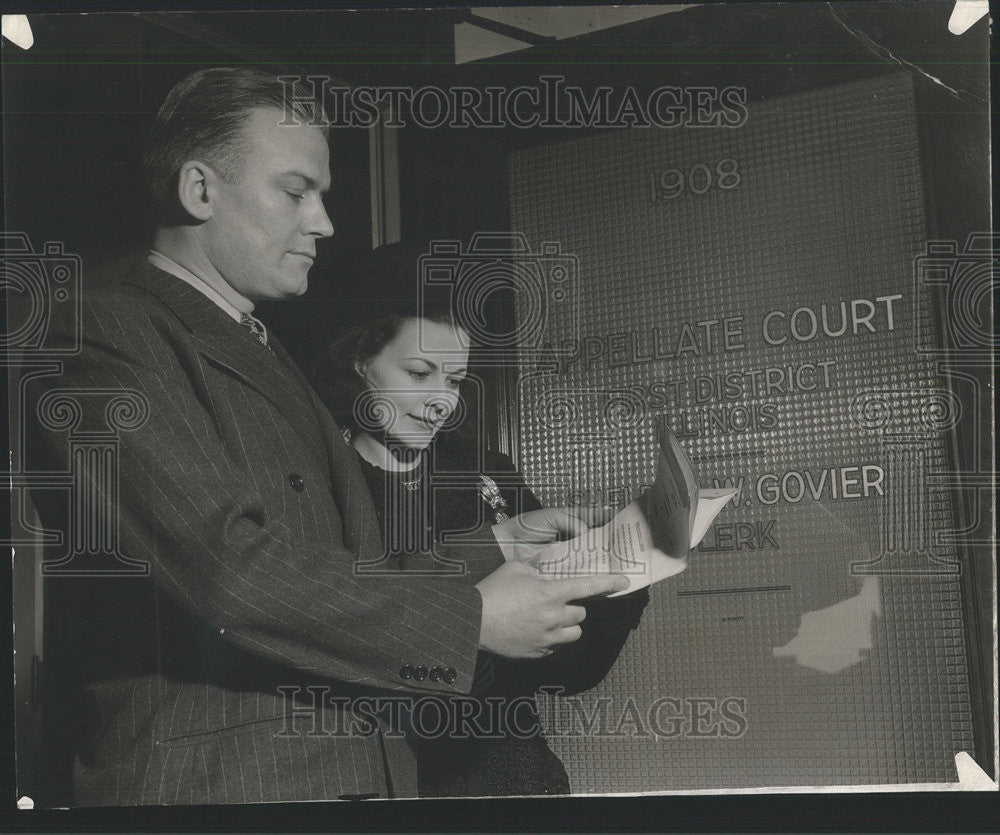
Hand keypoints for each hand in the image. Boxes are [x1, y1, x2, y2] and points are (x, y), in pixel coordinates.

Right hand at [475, 561, 629, 657]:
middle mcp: (553, 616)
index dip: (609, 584)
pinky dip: (551, 639)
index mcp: (550, 592)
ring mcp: (547, 638)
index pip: (588, 587)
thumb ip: (536, 566)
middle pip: (581, 613)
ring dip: (567, 625)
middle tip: (555, 601)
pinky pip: (555, 646)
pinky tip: (533, 630)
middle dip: (573, 607)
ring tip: (547, 618)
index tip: (624, 582)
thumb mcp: (514, 567)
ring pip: (573, 632)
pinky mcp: (538, 653)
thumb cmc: (492, 591)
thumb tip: (545, 567)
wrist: (472, 622)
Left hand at [491, 505, 615, 564]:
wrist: (508, 545)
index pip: (593, 517)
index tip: (624, 517)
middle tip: (627, 543)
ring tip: (619, 561)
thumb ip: (571, 521)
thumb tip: (586, 530)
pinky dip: (588, 573)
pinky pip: (578, 570)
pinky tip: (600, 576)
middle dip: (610, 541)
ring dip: (602, 559)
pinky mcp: (563, 568)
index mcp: (570, 521)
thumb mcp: (551, 517)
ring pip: (590, 556)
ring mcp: (569, 553)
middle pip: (596, 539)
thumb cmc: (527, 526)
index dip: (607, 517)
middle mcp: (573, 538)